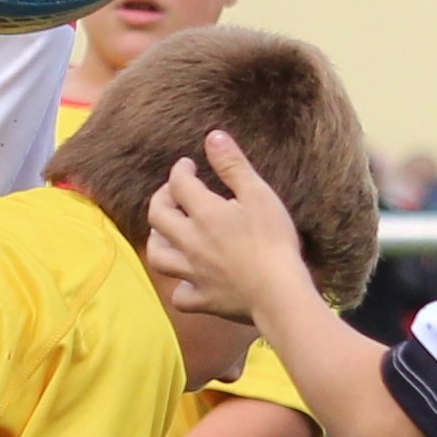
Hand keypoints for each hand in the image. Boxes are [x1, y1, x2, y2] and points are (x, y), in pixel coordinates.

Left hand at [145, 127, 308, 322]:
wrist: (279, 293)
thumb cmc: (273, 241)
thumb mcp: (259, 195)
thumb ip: (233, 165)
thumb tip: (212, 136)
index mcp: (204, 213)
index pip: (179, 183)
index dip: (180, 170)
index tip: (188, 165)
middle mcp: (190, 242)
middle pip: (158, 217)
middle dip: (161, 200)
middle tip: (174, 194)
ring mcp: (193, 273)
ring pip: (158, 256)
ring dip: (159, 241)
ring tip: (168, 234)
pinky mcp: (203, 300)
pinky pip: (180, 296)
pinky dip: (180, 287)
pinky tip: (188, 280)